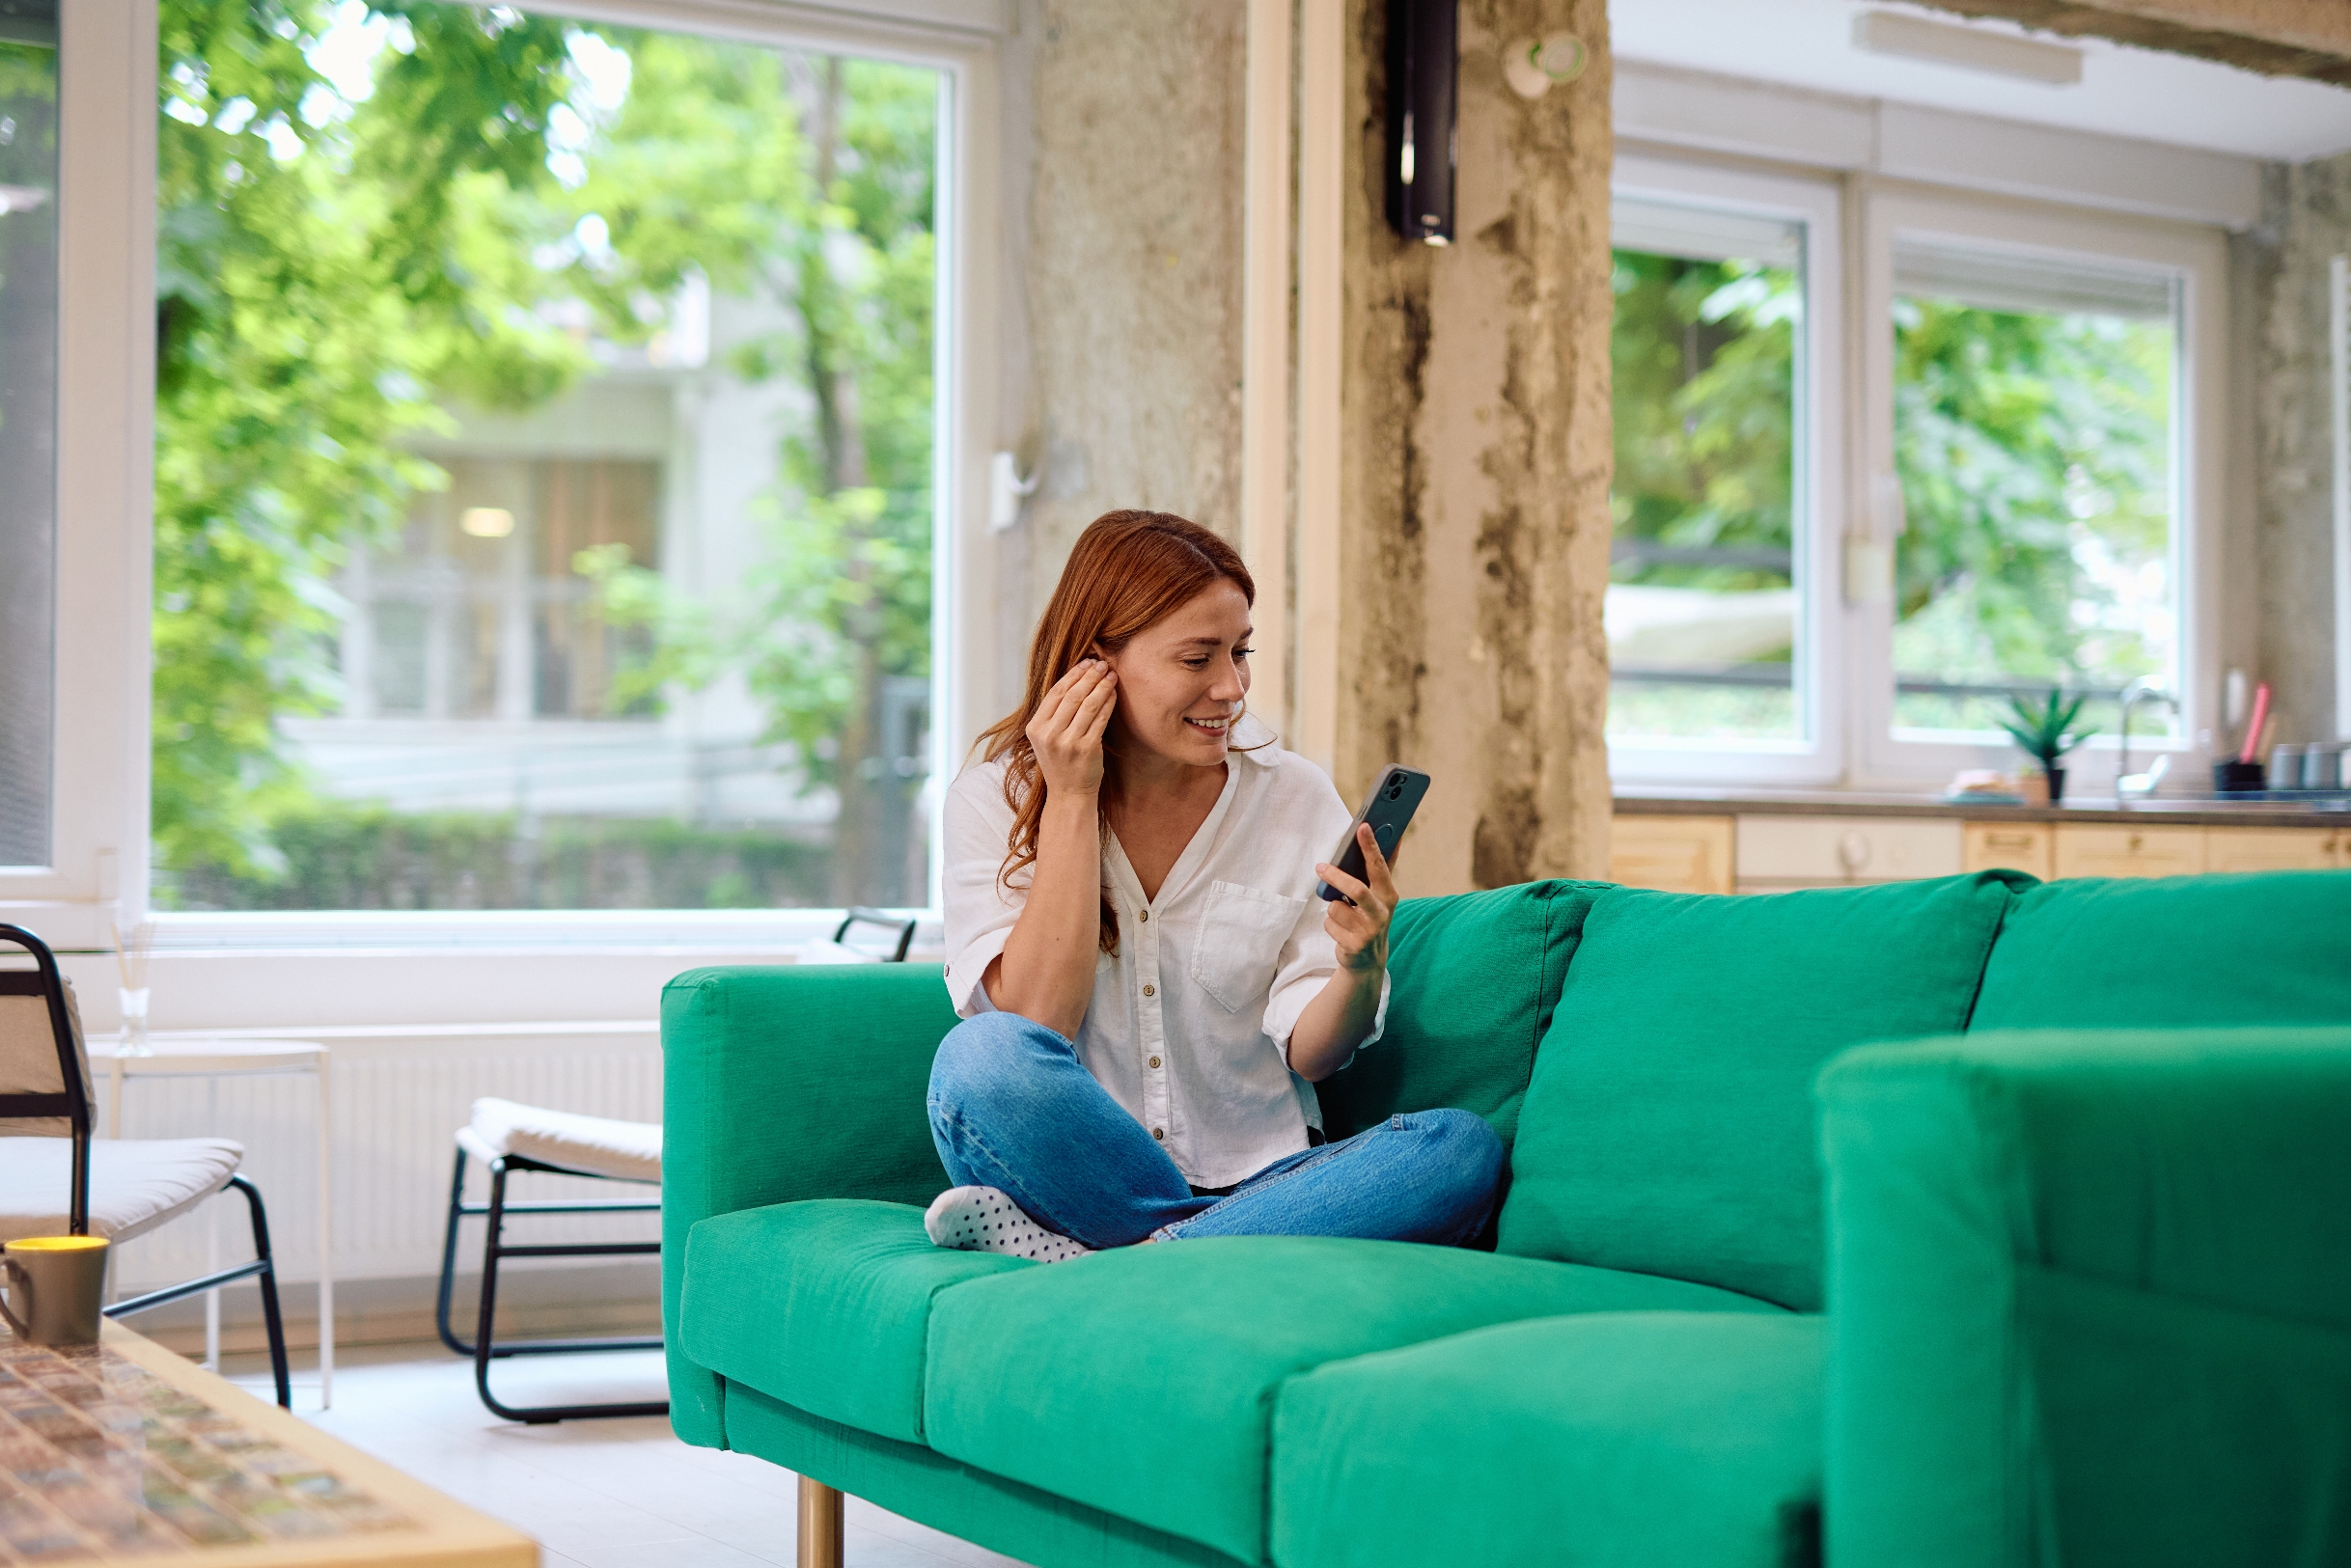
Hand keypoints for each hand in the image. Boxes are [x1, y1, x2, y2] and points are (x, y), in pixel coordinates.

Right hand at [1026, 658, 1117, 796]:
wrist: (1069, 794)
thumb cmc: (1060, 762)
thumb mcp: (1046, 738)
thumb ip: (1054, 714)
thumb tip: (1074, 678)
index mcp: (1035, 728)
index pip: (1055, 693)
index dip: (1073, 674)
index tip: (1086, 663)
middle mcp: (1049, 734)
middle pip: (1072, 695)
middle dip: (1090, 676)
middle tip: (1102, 664)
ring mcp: (1068, 743)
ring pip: (1089, 705)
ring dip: (1102, 686)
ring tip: (1111, 675)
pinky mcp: (1087, 749)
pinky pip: (1101, 719)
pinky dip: (1109, 703)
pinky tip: (1114, 693)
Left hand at [1316, 823, 1396, 974]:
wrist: (1368, 959)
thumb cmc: (1371, 918)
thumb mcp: (1380, 896)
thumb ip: (1381, 870)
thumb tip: (1392, 838)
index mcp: (1389, 896)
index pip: (1379, 866)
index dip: (1371, 846)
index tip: (1363, 827)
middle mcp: (1381, 913)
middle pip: (1356, 889)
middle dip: (1336, 877)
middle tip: (1321, 867)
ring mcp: (1368, 930)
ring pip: (1336, 907)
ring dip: (1333, 908)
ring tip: (1342, 914)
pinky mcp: (1354, 945)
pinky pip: (1329, 924)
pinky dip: (1330, 924)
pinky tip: (1341, 930)